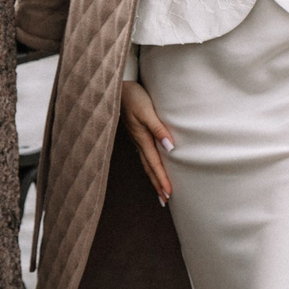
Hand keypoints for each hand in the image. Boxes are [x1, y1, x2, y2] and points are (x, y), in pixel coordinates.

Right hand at [119, 80, 174, 205]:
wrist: (118, 86)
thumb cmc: (133, 97)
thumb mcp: (147, 111)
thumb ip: (159, 129)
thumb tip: (170, 148)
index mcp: (142, 139)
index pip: (155, 164)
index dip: (162, 179)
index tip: (168, 194)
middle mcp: (139, 142)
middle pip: (149, 168)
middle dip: (157, 185)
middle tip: (165, 201)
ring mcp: (136, 138)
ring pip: (146, 163)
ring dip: (153, 177)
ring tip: (160, 190)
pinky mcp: (136, 133)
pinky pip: (145, 154)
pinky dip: (150, 165)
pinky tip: (152, 166)